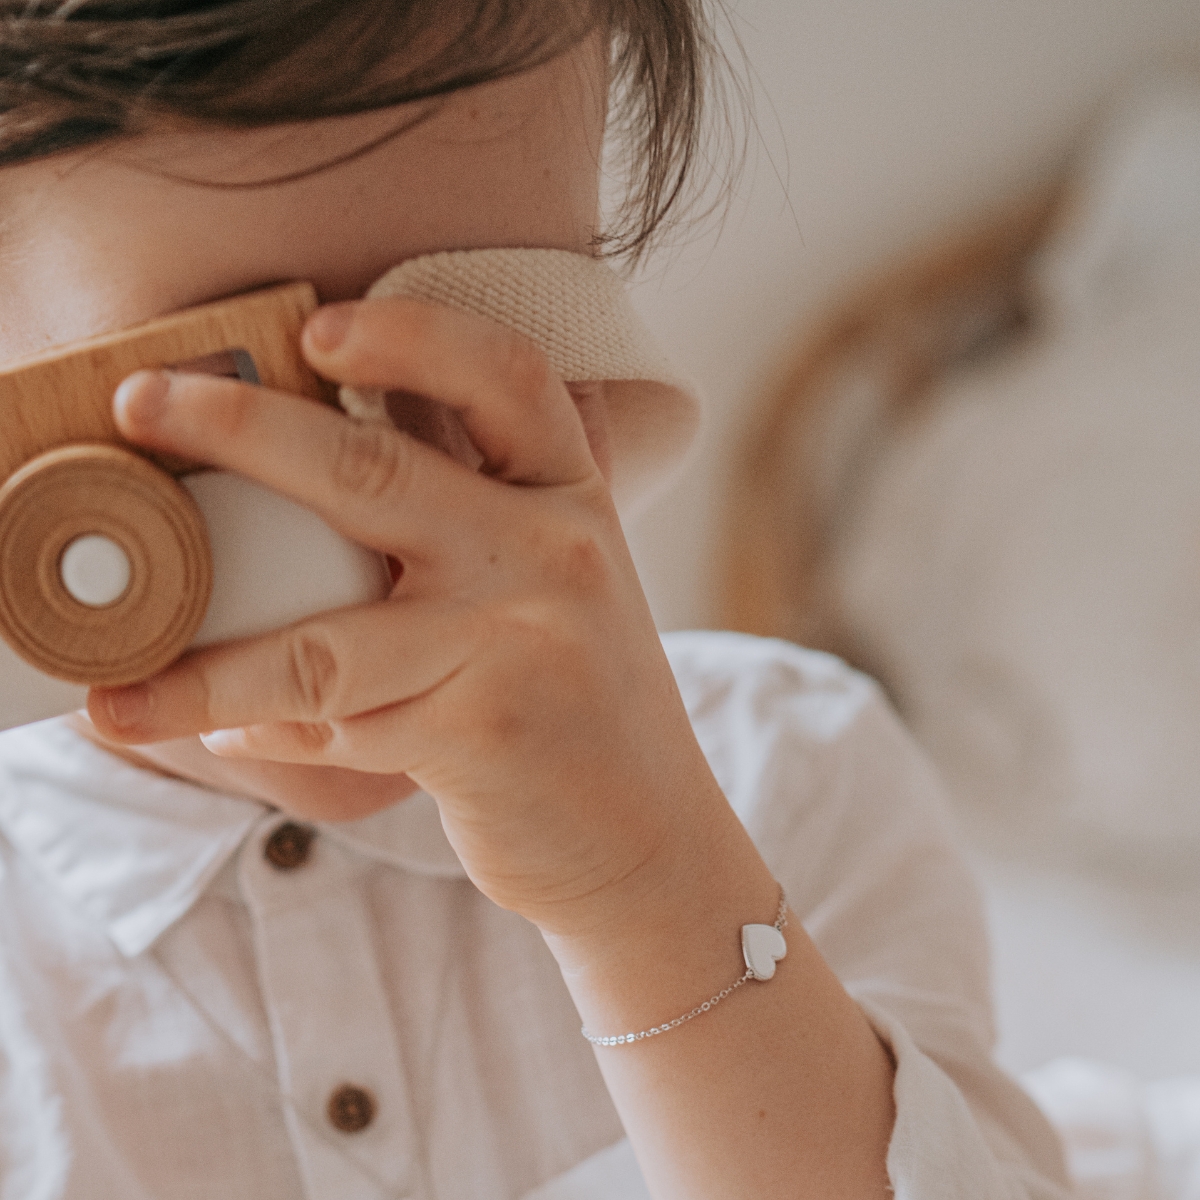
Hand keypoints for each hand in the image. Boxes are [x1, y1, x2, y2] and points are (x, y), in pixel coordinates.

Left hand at [89, 297, 726, 933]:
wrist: (646, 833)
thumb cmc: (573, 696)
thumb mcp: (553, 582)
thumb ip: (472, 514)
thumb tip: (310, 462)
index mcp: (572, 495)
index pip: (503, 375)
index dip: (409, 334)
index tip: (314, 329)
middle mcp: (553, 553)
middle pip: (372, 471)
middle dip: (237, 430)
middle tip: (140, 407)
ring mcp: (519, 642)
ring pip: (321, 642)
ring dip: (203, 669)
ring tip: (115, 688)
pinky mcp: (483, 733)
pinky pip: (336, 726)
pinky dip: (264, 734)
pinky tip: (229, 736)